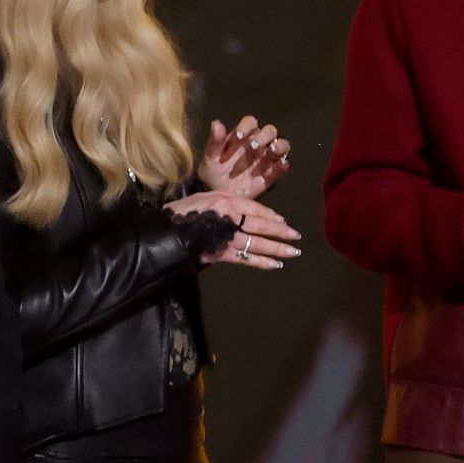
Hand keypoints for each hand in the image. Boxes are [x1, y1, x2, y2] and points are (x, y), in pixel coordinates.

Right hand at [166, 190, 302, 268]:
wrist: (166, 233)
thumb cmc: (182, 213)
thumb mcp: (204, 197)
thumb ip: (225, 201)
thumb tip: (245, 209)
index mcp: (227, 202)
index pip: (256, 208)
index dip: (271, 216)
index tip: (283, 221)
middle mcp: (232, 218)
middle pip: (262, 225)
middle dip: (282, 232)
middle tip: (296, 236)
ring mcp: (229, 237)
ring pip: (259, 243)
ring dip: (278, 249)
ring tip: (293, 252)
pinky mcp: (223, 253)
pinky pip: (247, 258)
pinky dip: (262, 262)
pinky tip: (276, 265)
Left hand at [198, 114, 290, 197]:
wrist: (216, 195)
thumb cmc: (213, 173)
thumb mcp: (210, 157)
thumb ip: (215, 141)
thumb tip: (216, 124)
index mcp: (242, 137)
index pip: (250, 123)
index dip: (247, 126)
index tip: (238, 136)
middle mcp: (257, 145)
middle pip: (270, 131)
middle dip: (264, 136)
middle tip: (253, 147)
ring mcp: (265, 160)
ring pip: (282, 146)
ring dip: (279, 146)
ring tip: (271, 151)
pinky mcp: (269, 176)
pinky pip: (280, 169)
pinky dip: (282, 166)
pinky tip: (280, 165)